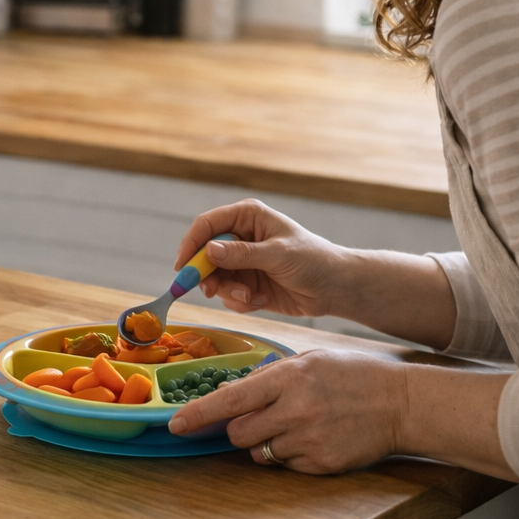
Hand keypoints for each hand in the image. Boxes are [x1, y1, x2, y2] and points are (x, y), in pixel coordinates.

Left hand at [167, 348, 409, 473]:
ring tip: (296, 425)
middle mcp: (294, 410)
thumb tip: (230, 394)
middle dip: (238, 428)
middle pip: (237, 432)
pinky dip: (290, 454)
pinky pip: (286, 465)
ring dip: (265, 442)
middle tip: (260, 418)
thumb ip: (269, 377)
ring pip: (259, 452)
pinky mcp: (321, 463)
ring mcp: (307, 440)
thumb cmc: (354, 376)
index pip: (229, 401)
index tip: (176, 425)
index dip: (198, 414)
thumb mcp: (309, 362)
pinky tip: (314, 437)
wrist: (401, 404)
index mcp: (288, 378)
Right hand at [176, 199, 339, 316]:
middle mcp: (240, 237)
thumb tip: (208, 250)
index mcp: (247, 217)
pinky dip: (240, 301)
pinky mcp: (247, 283)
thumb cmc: (313, 260)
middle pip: (204, 255)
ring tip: (250, 296)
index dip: (191, 244)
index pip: (207, 225)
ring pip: (214, 278)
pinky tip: (261, 299)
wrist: (335, 288)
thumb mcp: (277, 255)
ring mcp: (242, 262)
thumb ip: (242, 254)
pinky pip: (228, 295)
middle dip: (208, 275)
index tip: (183, 268)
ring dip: (228, 291)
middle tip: (211, 291)